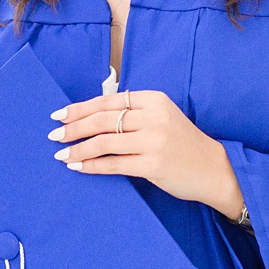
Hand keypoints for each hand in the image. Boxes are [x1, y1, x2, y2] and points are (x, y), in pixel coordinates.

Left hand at [49, 87, 245, 218]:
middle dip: (74, 127)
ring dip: (78, 148)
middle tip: (54, 135)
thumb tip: (90, 116)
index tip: (60, 115)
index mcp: (155, 100)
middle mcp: (154, 117)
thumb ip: (134, 113)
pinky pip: (112, 164)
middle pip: (103, 119)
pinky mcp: (152, 164)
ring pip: (104, 142)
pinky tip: (78, 166)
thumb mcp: (163, 116)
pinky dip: (91, 165)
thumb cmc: (183, 143)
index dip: (80, 108)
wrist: (213, 168)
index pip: (108, 101)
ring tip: (61, 155)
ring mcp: (154, 141)